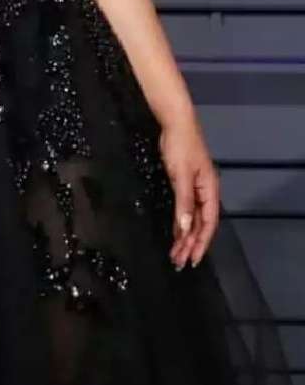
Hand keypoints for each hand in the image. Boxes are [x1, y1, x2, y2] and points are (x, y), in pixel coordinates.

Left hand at [158, 114, 219, 269]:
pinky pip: (184, 210)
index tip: (193, 259)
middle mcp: (205, 192)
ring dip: (184, 236)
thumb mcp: (181, 175)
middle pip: (200, 224)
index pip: (208, 223)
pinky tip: (175, 234)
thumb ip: (184, 203)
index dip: (201, 243)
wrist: (175, 123)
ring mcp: (195, 188)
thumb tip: (186, 228)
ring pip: (192, 218)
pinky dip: (180, 223)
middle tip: (179, 262)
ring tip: (176, 253)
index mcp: (210, 190)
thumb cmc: (181, 146)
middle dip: (191, 244)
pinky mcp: (184, 184)